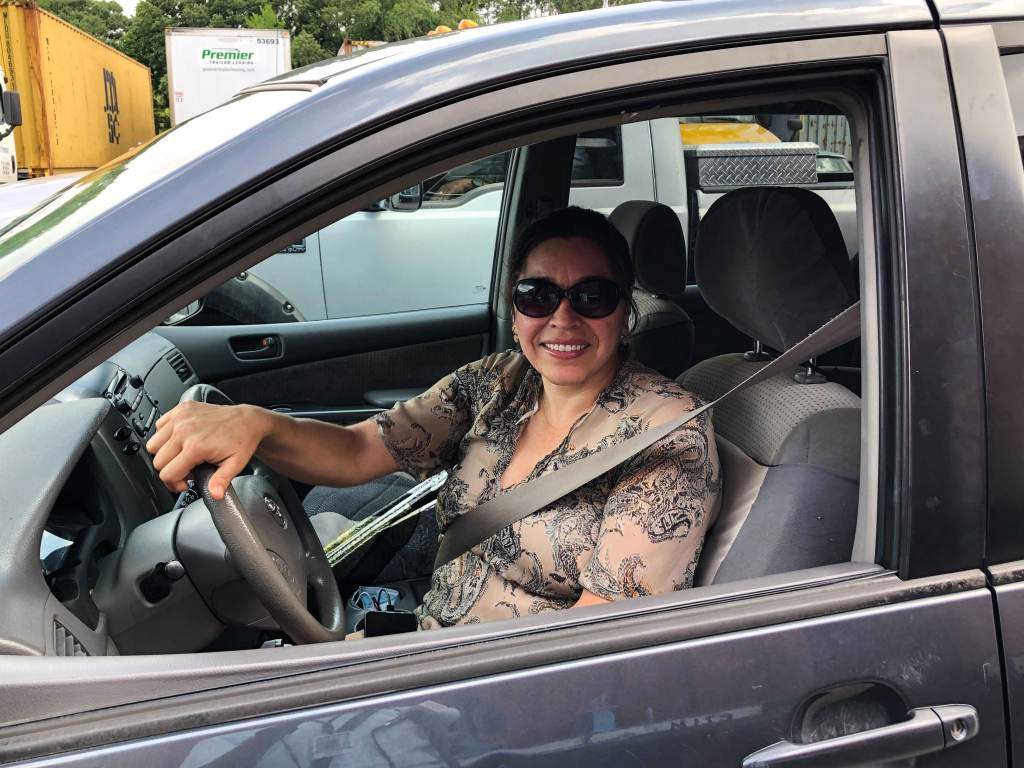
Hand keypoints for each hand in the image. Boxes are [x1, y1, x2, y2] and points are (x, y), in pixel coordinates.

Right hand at [146, 401, 269, 498]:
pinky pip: (159, 427)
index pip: (167, 474)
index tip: (185, 483)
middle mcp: (185, 430)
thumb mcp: (235, 465)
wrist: (248, 420)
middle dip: (170, 470)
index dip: (174, 484)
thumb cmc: (242, 440)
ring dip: (164, 453)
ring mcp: (181, 417)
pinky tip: (181, 440)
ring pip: (153, 445)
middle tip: (187, 469)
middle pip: (158, 461)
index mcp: (196, 446)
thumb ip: (221, 481)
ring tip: (183, 455)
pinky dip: (165, 436)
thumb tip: (214, 494)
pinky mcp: (181, 409)